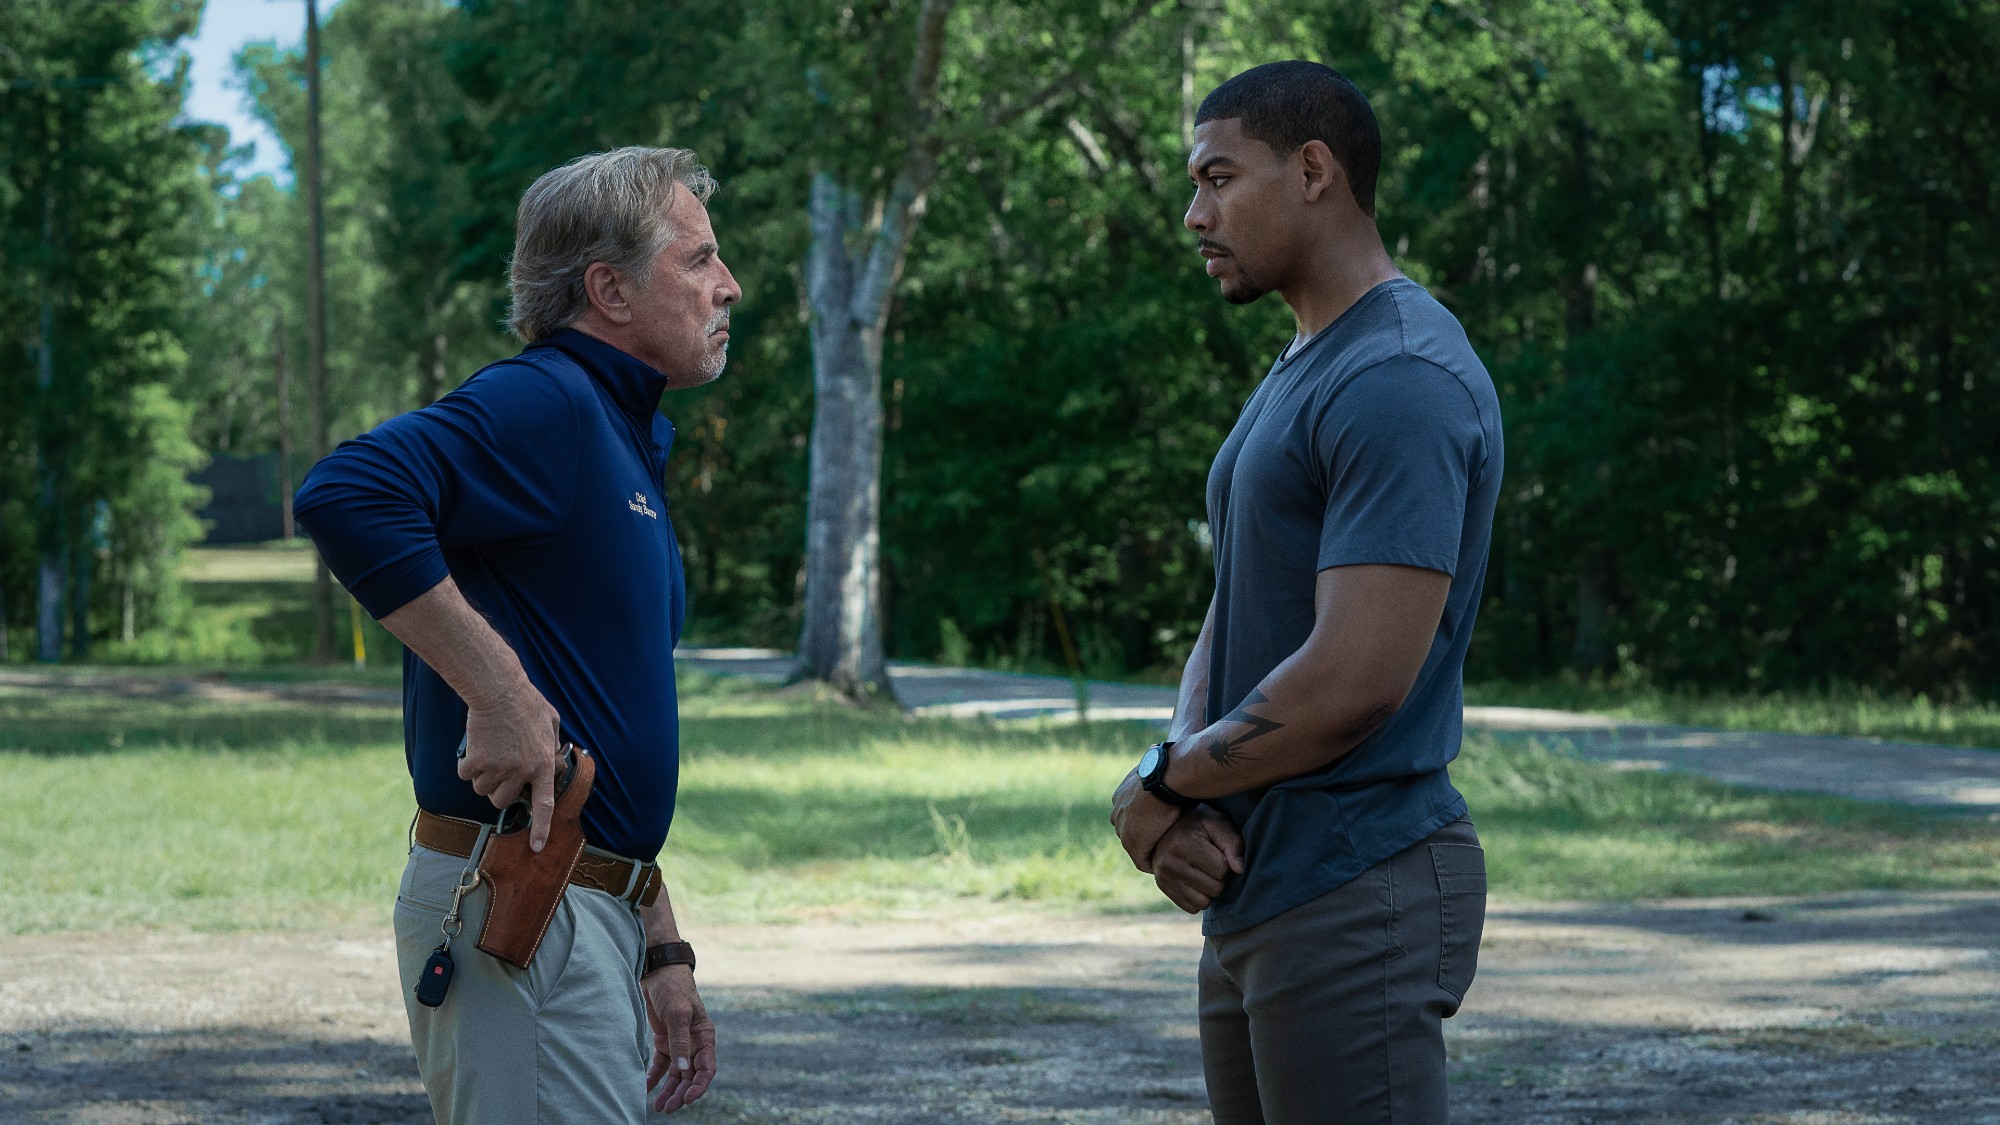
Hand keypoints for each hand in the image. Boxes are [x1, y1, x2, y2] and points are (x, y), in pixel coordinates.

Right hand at [457, 676, 561, 850]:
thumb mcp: (551, 722)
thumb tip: (553, 760)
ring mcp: (498, 768)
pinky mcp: (477, 762)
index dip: (541, 828)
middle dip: (498, 791)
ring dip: (481, 776)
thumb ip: (551, 745)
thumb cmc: (527, 702)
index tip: (536, 847)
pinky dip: (465, 765)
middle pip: (502, 801)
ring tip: (489, 751)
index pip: (544, 805)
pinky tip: (474, 747)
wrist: (499, 690)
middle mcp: (522, 772)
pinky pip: (465, 776)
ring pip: (482, 790)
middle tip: (499, 770)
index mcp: (542, 765)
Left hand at [643, 965, 716, 1113]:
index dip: (699, 1086)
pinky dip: (654, 1078)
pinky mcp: (663, 1041)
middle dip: (681, 1093)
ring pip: (676, 1074)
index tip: (688, 1099)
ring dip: (669, 1090)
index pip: (706, 1068)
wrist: (657, 971)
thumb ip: (679, 1040)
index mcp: (704, 1036)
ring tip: (659, 1107)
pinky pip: (660, 1065)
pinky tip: (646, 1089)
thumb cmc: (673, 988)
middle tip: (668, 1108)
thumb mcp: (678, 1012)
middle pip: (690, 1075)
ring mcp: (678, 1043)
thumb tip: (682, 1068)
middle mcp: (693, 1043)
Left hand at [1110, 769, 1181, 873]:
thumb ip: (1160, 775)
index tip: (1164, 823)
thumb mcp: (1162, 770)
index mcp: (1122, 793)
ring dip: (1151, 849)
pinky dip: (1155, 862)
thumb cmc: (1170, 770)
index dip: (1148, 819)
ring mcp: (1122, 828)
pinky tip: (1170, 862)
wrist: (1166, 778)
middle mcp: (1117, 810)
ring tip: (1171, 852)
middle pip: (1131, 829)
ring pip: (1137, 845)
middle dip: (1146, 835)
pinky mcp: (1132, 844)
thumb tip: (1166, 765)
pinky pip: (1142, 861)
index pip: (1132, 812)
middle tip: (1168, 840)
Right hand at [1152, 806, 1244, 912]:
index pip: (1221, 869)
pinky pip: (1192, 908)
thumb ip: (1232, 843)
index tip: (1218, 852)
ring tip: (1204, 872)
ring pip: (1204, 902)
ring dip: (1210, 890)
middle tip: (1212, 862)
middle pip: (1215, 888)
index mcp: (1183, 843)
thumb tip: (1240, 870)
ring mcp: (1165, 878)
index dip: (1226, 862)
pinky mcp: (1164, 889)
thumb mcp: (1217, 823)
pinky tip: (1195, 881)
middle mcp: (1170, 863)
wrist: (1165, 829)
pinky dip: (1198, 898)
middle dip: (1220, 877)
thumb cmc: (1197, 826)